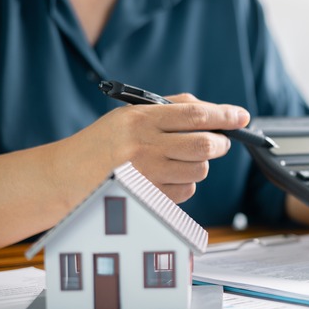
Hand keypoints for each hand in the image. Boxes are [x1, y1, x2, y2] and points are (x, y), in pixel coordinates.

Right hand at [69, 93, 248, 201]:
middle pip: (204, 145)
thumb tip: (212, 111)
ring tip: (183, 159)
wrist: (67, 177)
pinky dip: (186, 184)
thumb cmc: (105, 142)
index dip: (224, 115)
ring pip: (200, 170)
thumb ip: (170, 109)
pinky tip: (168, 177)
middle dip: (220, 143)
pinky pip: (187, 192)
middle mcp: (144, 147)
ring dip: (201, 164)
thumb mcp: (130, 115)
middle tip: (220, 141)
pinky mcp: (149, 199)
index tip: (241, 116)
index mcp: (140, 120)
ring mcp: (147, 176)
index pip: (194, 114)